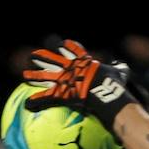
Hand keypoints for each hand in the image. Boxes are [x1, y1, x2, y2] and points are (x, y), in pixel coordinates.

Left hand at [22, 39, 142, 127]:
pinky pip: (45, 98)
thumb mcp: (119, 74)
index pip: (73, 49)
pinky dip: (36, 103)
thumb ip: (119, 69)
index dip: (65, 46)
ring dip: (34, 77)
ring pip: (45, 76)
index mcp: (83, 62)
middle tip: (34, 56)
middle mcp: (69, 68)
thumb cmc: (113, 84)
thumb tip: (123, 67)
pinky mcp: (60, 93)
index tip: (59, 42)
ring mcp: (63, 80)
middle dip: (42, 57)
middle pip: (52, 59)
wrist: (104, 92)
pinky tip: (28, 105)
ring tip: (25, 76)